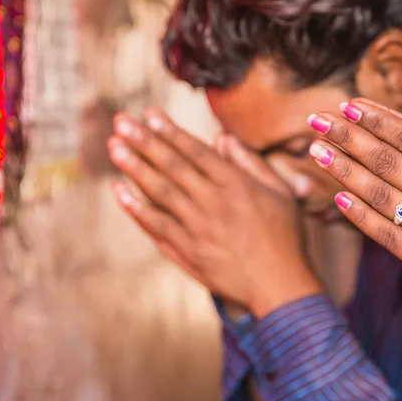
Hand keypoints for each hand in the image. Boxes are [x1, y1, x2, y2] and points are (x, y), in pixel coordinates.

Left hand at [108, 108, 322, 317]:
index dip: (170, 131)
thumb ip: (251, 163)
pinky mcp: (188, 253)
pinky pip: (156, 225)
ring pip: (159, 192)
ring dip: (134, 167)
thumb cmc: (286, 237)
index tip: (148, 114)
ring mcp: (197, 229)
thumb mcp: (281, 193)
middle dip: (144, 141)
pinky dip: (136, 208)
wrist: (280, 286)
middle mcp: (213, 203)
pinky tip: (119, 191)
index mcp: (237, 185)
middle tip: (120, 122)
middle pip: (172, 166)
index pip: (196, 151)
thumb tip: (222, 138)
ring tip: (114, 147)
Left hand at [306, 100, 401, 327]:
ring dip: (344, 170)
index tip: (353, 105)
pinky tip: (338, 200)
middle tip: (318, 119)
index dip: (380, 120)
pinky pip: (384, 235)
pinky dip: (360, 217)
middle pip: (387, 161)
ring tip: (316, 150)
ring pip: (378, 194)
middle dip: (350, 136)